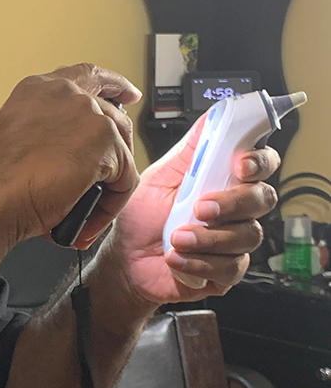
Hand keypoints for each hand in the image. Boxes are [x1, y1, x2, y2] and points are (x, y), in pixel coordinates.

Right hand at [0, 64, 141, 244]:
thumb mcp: (20, 142)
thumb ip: (50, 135)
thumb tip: (71, 159)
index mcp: (40, 90)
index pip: (87, 76)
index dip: (113, 85)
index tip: (127, 93)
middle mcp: (66, 94)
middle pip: (114, 116)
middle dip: (119, 149)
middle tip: (111, 178)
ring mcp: (87, 113)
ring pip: (121, 151)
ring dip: (109, 184)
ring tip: (86, 209)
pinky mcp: (104, 141)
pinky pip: (125, 178)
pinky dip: (111, 205)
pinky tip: (88, 216)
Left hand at [105, 115, 279, 303]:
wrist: (124, 256)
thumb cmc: (142, 215)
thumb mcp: (160, 175)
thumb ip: (191, 149)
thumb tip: (213, 115)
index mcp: (223, 179)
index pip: (261, 163)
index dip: (259, 161)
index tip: (241, 165)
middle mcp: (235, 209)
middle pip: (262, 199)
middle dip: (233, 202)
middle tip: (201, 208)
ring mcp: (233, 241)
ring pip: (247, 236)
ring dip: (209, 237)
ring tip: (176, 237)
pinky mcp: (225, 272)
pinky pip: (230, 267)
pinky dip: (200, 262)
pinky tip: (176, 258)